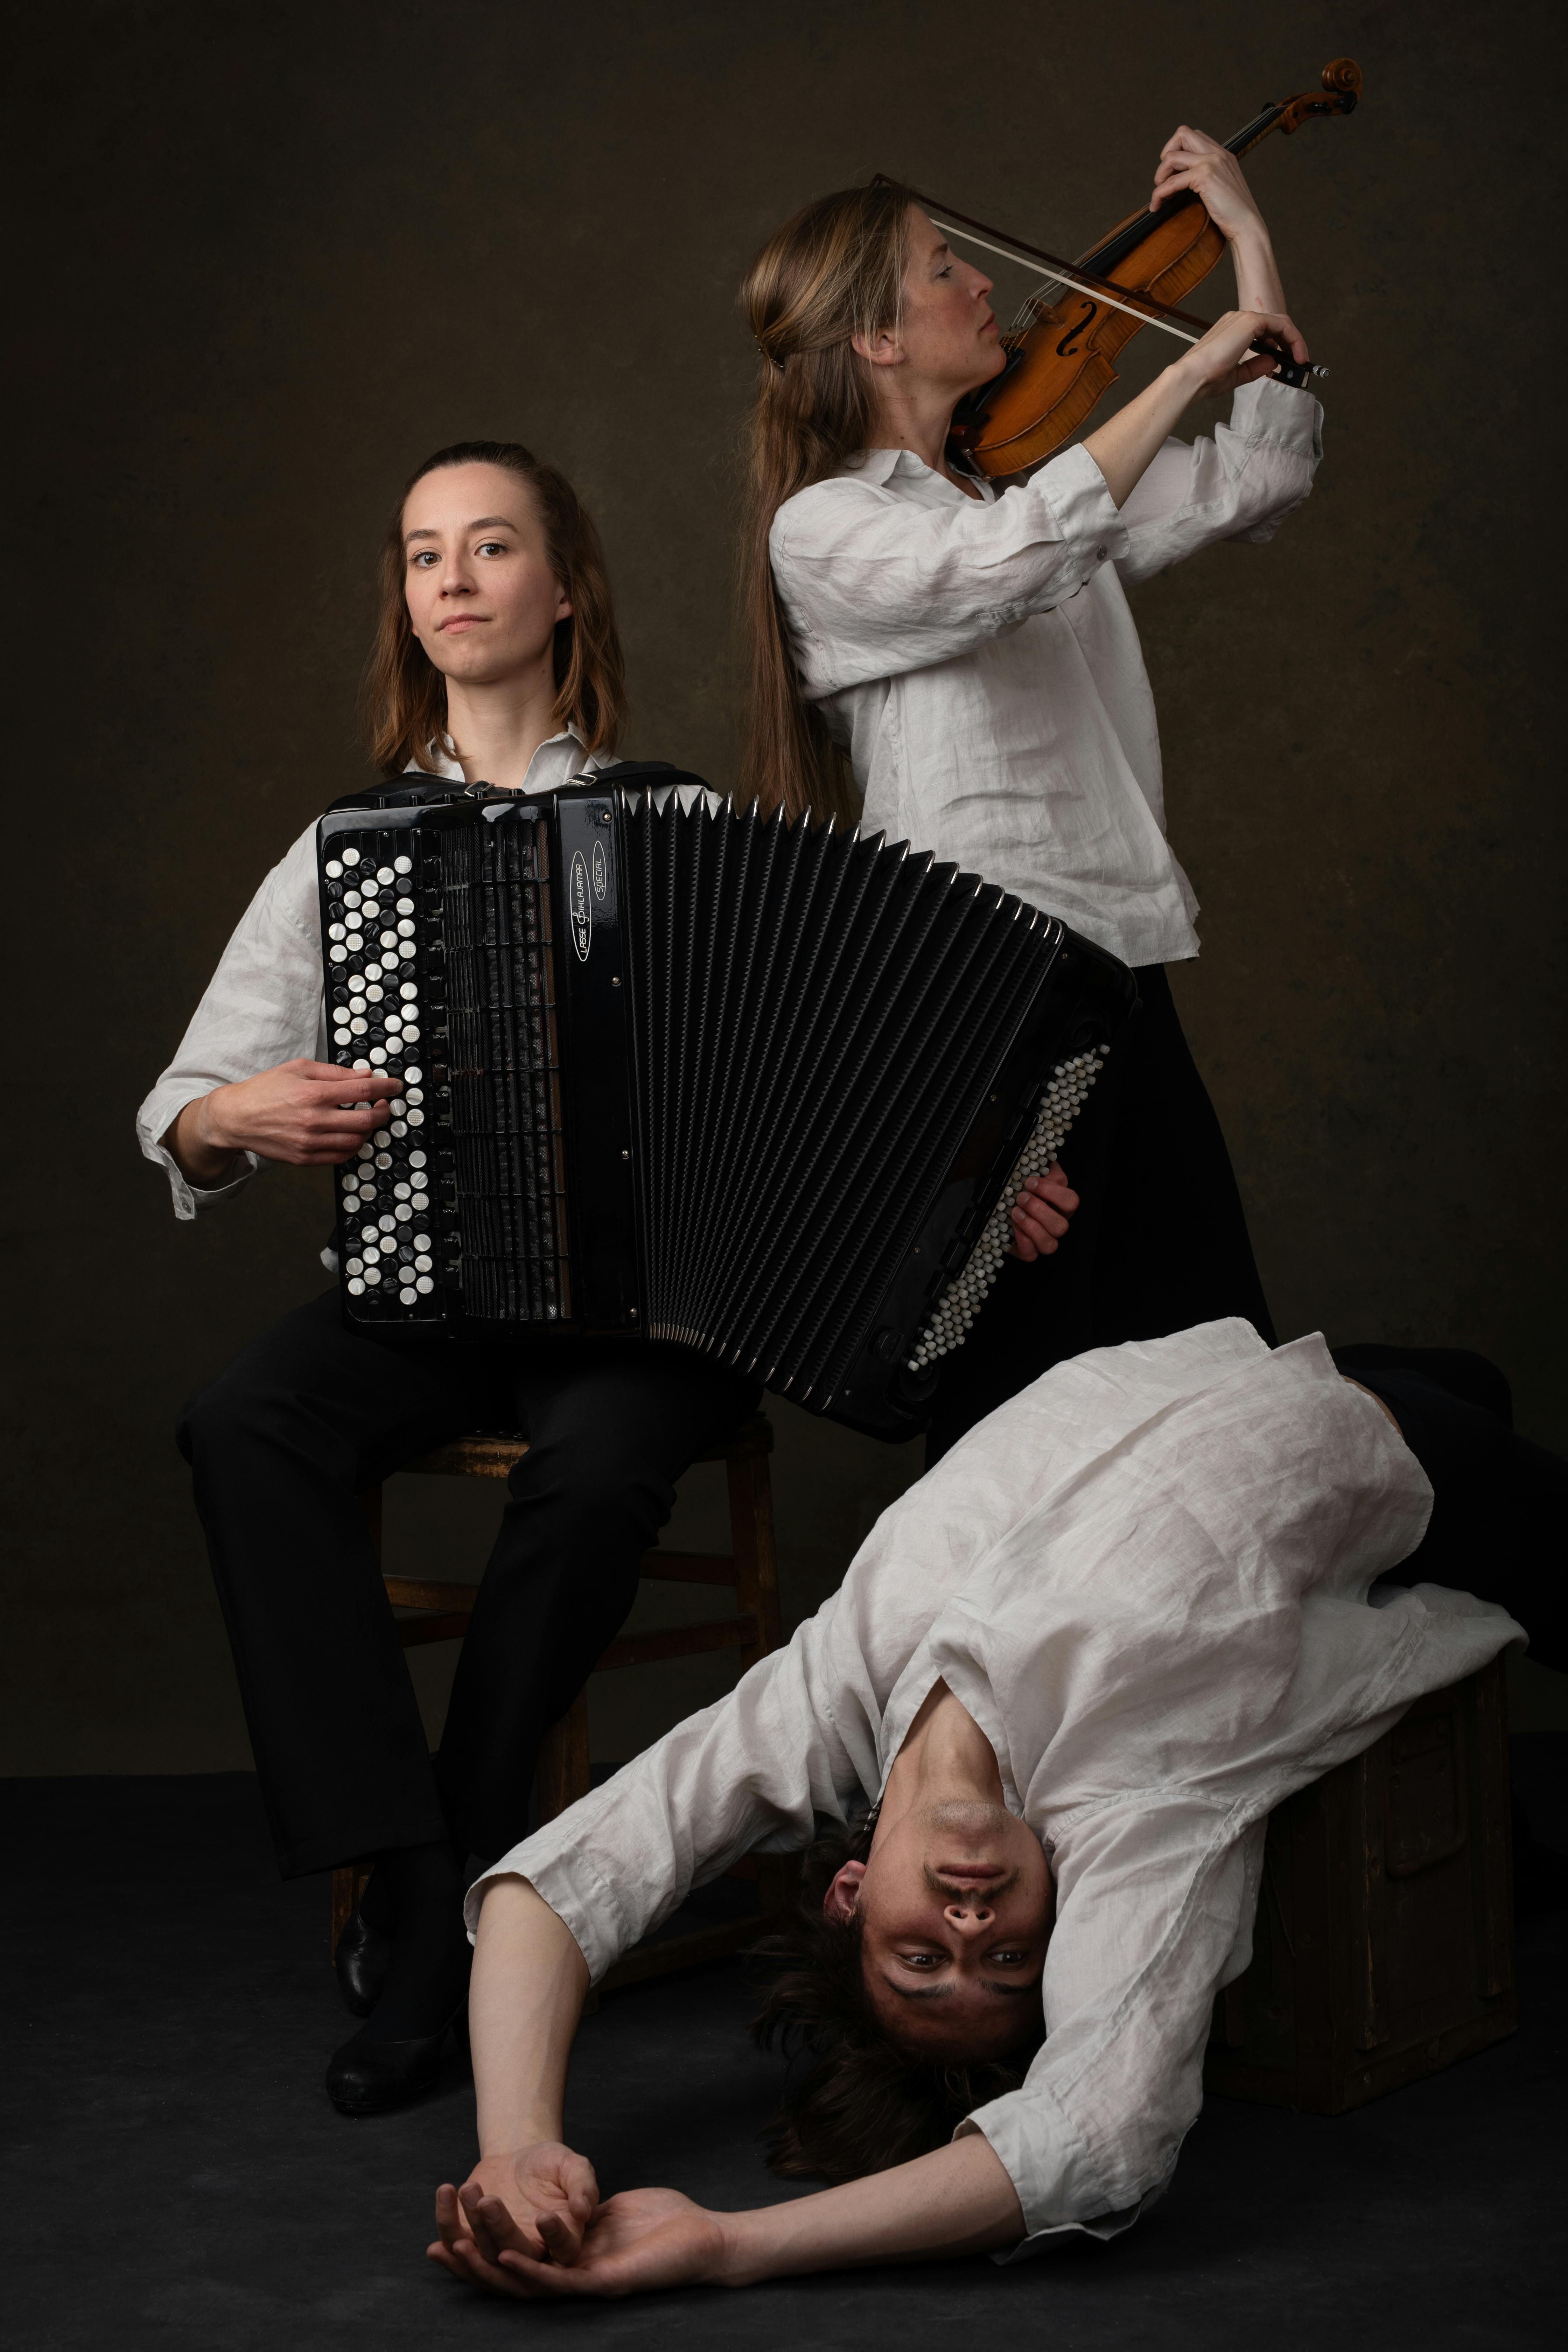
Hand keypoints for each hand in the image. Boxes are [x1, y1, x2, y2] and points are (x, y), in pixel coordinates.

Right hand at [166, 1058, 403, 1180]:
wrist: (236, 1118)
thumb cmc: (265, 1089)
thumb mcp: (298, 1069)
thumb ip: (335, 1073)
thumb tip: (365, 1076)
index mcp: (313, 1093)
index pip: (363, 1092)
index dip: (386, 1088)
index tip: (395, 1086)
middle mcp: (314, 1120)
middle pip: (366, 1121)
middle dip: (383, 1112)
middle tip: (384, 1105)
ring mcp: (310, 1143)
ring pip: (356, 1141)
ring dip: (368, 1130)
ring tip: (366, 1119)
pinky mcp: (305, 1159)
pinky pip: (341, 1157)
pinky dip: (353, 1146)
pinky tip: (351, 1135)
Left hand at [428, 2143, 601, 2294]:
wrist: (518, 2157)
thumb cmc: (550, 2162)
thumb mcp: (573, 2165)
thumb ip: (583, 2185)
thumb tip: (583, 2210)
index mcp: (563, 2240)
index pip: (563, 2248)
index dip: (554, 2237)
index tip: (543, 2215)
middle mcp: (531, 2255)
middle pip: (516, 2255)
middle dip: (499, 2230)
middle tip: (488, 2200)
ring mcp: (498, 2252)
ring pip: (484, 2254)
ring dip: (472, 2225)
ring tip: (468, 2188)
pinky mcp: (472, 2243)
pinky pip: (455, 2243)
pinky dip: (446, 2225)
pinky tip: (445, 2197)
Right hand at [431, 2181, 728, 2300]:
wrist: (703, 2237)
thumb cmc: (661, 2221)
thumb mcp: (605, 2210)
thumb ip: (577, 2210)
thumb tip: (553, 2200)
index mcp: (566, 2262)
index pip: (508, 2260)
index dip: (472, 2252)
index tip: (436, 2236)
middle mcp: (568, 2278)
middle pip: (506, 2276)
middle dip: (467, 2259)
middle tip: (433, 2241)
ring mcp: (583, 2284)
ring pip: (525, 2281)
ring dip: (490, 2260)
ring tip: (459, 2243)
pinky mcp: (603, 2283)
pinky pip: (559, 2279)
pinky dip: (529, 2270)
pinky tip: (504, 2256)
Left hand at [1008, 1158, 1077, 1261]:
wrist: (1005, 1209)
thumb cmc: (1023, 1193)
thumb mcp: (1033, 1178)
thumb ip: (1044, 1170)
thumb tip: (1049, 1162)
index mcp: (1061, 1206)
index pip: (1071, 1201)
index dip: (1051, 1192)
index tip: (1030, 1182)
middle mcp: (1056, 1224)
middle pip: (1061, 1226)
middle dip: (1038, 1210)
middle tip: (1020, 1197)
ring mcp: (1044, 1240)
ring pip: (1050, 1244)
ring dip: (1031, 1226)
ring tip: (1015, 1212)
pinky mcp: (1029, 1252)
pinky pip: (1031, 1255)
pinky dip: (1022, 1241)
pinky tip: (1013, 1227)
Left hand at [1150, 125, 1262, 241]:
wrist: (1247, 225)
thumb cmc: (1234, 213)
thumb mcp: (1221, 187)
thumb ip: (1207, 177)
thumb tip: (1183, 181)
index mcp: (1221, 154)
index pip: (1194, 136)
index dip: (1177, 150)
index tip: (1173, 172)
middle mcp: (1217, 153)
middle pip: (1182, 133)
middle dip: (1165, 154)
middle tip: (1163, 178)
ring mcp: (1211, 162)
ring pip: (1171, 156)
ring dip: (1160, 175)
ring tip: (1161, 194)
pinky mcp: (1204, 176)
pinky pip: (1171, 181)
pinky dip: (1159, 193)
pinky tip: (1157, 205)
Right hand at [1173, 306, 1307, 398]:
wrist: (1192, 377)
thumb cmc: (1207, 378)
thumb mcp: (1237, 374)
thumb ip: (1256, 367)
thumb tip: (1275, 362)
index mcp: (1232, 330)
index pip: (1264, 330)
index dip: (1279, 345)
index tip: (1288, 361)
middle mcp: (1238, 319)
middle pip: (1274, 324)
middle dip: (1290, 342)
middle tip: (1299, 360)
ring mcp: (1244, 318)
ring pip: (1280, 323)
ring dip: (1294, 340)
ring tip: (1300, 359)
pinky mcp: (1250, 321)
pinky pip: (1281, 325)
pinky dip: (1292, 339)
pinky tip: (1295, 355)